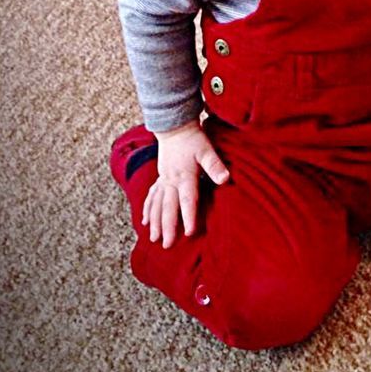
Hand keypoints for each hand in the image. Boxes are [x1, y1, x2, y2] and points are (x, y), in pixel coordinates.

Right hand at [142, 120, 229, 248]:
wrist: (175, 126)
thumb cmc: (193, 139)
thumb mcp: (207, 149)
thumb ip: (214, 165)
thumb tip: (225, 179)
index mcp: (185, 176)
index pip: (188, 200)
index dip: (189, 217)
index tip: (189, 233)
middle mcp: (171, 180)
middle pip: (169, 207)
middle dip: (167, 227)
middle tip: (167, 245)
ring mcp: (163, 180)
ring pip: (157, 204)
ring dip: (155, 222)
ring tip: (153, 239)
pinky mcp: (160, 178)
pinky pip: (151, 196)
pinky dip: (148, 209)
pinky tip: (144, 221)